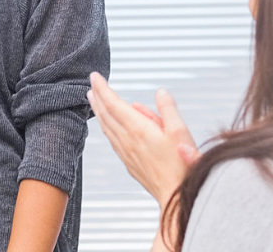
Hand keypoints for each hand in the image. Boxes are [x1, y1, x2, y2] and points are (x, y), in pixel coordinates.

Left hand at [87, 72, 199, 204]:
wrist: (176, 196)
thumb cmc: (182, 164)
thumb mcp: (181, 131)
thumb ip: (168, 109)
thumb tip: (160, 92)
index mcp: (138, 129)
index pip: (114, 103)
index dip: (103, 88)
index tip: (95, 76)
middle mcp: (127, 140)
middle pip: (106, 114)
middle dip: (97, 97)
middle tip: (91, 84)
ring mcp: (126, 153)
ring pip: (107, 128)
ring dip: (99, 112)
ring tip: (93, 100)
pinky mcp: (129, 163)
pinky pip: (112, 140)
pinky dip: (106, 127)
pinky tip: (107, 126)